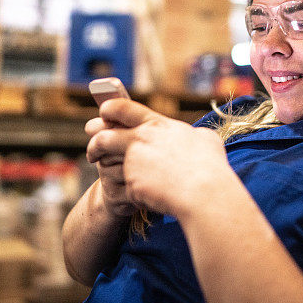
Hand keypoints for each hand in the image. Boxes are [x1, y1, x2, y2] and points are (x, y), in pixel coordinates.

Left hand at [87, 98, 230, 218]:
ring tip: (96, 163)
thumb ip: (193, 135)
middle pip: (105, 135)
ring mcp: (133, 163)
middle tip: (92, 144)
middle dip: (95, 138)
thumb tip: (195, 137)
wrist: (203, 194)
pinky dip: (132, 190)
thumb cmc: (210, 166)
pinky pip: (126, 187)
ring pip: (105, 158)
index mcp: (157, 125)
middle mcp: (140, 140)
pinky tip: (139, 194)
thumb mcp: (205, 139)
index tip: (104, 112)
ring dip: (98, 158)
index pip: (123, 108)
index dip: (110, 108)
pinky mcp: (131, 185)